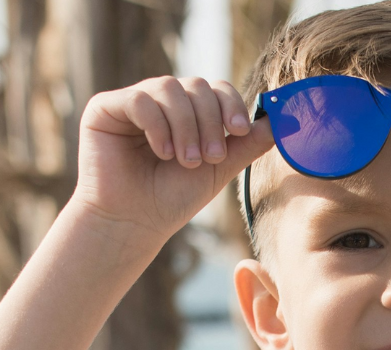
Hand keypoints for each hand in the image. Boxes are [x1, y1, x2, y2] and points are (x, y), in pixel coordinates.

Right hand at [71, 76, 273, 246]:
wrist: (134, 223)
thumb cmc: (173, 199)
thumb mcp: (219, 170)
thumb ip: (247, 145)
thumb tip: (284, 123)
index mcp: (189, 112)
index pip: (215, 89)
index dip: (230, 104)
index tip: (239, 131)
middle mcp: (162, 101)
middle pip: (196, 86)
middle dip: (208, 123)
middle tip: (210, 158)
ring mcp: (134, 101)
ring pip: (169, 89)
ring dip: (185, 127)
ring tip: (185, 161)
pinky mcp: (106, 108)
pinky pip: (139, 99)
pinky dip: (157, 125)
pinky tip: (162, 153)